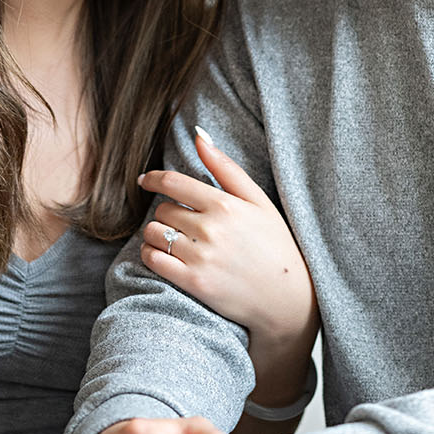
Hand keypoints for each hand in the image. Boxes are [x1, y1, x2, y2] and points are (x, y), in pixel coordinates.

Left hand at [136, 129, 316, 346]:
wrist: (288, 298)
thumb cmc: (276, 244)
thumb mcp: (258, 201)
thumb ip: (226, 168)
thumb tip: (199, 135)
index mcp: (225, 205)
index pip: (173, 183)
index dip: (153, 179)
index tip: (145, 181)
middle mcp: (211, 229)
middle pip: (162, 209)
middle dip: (166, 212)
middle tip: (180, 221)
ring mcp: (201, 258)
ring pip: (153, 233)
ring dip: (155, 233)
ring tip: (170, 238)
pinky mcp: (194, 283)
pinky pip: (153, 260)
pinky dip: (150, 254)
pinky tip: (163, 254)